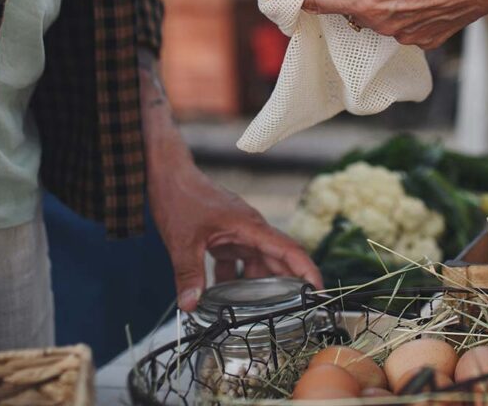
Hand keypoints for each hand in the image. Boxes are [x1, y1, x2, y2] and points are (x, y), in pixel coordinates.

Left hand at [148, 155, 322, 311]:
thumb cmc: (181, 197)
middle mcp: (249, 229)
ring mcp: (237, 232)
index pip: (289, 250)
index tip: (319, 291)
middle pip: (277, 259)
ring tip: (259, 311)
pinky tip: (221, 297)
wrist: (168, 175)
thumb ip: (189, 274)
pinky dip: (233, 278)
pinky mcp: (224, 234)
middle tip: (296, 312)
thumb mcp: (183, 241)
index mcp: (250, 227)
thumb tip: (191, 305)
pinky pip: (237, 260)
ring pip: (257, 261)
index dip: (307, 270)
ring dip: (258, 284)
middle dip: (289, 285)